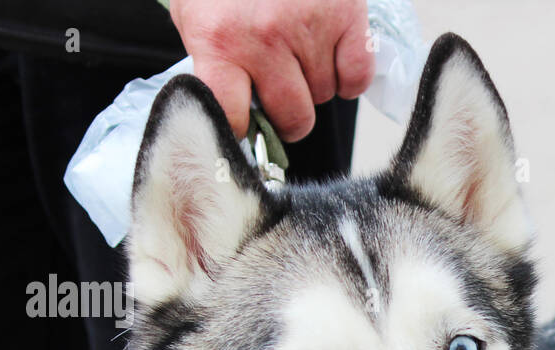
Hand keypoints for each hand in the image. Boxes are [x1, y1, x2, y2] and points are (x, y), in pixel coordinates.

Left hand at [170, 0, 374, 141]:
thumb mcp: (198, 13)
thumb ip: (211, 62)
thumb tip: (235, 114)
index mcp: (218, 40)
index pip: (232, 118)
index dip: (241, 130)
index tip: (246, 129)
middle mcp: (264, 39)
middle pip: (293, 118)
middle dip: (290, 113)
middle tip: (282, 90)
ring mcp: (309, 28)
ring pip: (324, 96)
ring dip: (316, 83)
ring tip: (302, 50)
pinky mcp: (346, 15)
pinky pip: (356, 78)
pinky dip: (349, 76)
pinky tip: (333, 56)